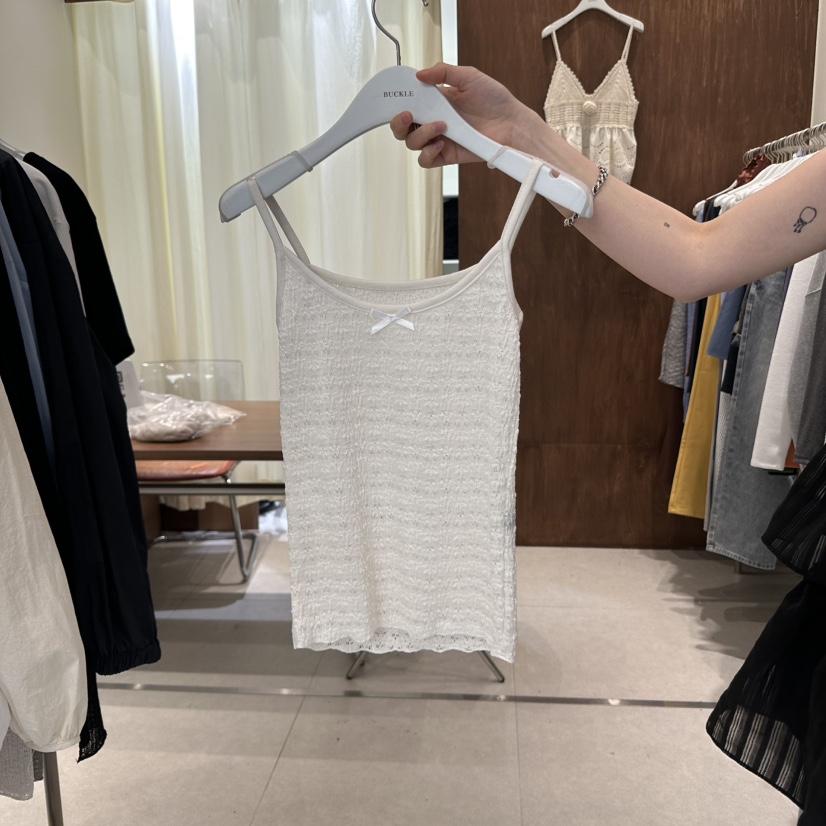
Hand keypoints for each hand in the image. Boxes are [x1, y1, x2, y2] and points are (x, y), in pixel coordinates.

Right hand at [389, 62, 540, 167]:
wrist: (512, 124)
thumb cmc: (495, 100)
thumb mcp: (469, 76)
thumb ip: (444, 72)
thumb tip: (420, 74)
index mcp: (436, 101)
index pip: (408, 103)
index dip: (398, 103)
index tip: (397, 98)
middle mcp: (434, 120)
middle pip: (403, 128)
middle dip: (399, 123)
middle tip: (407, 115)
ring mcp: (439, 139)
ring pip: (412, 143)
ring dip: (420, 134)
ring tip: (440, 125)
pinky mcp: (447, 155)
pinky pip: (426, 160)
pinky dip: (428, 153)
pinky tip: (441, 142)